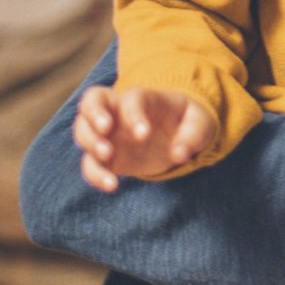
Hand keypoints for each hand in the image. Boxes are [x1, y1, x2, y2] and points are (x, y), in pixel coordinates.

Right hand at [72, 85, 220, 192]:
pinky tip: (112, 185)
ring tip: (107, 157)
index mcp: (144, 98)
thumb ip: (194, 134)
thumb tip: (179, 154)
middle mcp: (118, 111)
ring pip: (83, 130)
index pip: (130, 99)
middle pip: (91, 102)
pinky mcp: (106, 156)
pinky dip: (95, 174)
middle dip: (93, 117)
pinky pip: (90, 163)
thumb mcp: (201, 122)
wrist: (176, 133)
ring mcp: (108, 133)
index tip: (144, 135)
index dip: (133, 114)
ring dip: (90, 144)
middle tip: (106, 134)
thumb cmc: (188, 120)